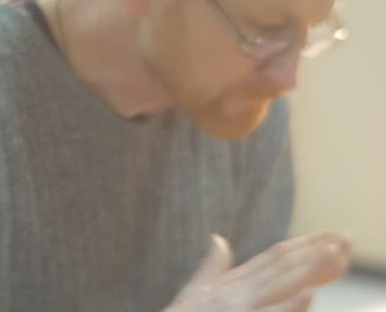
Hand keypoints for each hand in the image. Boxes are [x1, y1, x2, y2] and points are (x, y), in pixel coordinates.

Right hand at [165, 232, 351, 310]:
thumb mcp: (194, 293)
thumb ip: (210, 267)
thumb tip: (219, 239)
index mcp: (229, 282)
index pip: (273, 258)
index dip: (303, 246)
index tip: (331, 237)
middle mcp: (233, 290)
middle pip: (280, 265)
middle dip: (316, 251)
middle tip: (346, 236)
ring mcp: (234, 307)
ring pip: (278, 284)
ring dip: (309, 268)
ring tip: (337, 253)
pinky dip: (288, 304)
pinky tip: (308, 292)